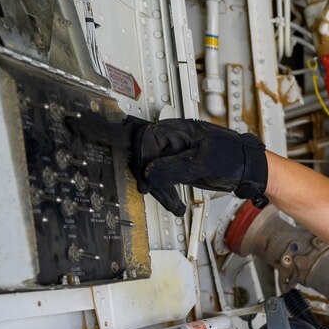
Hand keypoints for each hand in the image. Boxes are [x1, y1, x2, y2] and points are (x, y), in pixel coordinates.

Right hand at [69, 115, 267, 216]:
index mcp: (174, 130)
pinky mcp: (177, 166)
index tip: (78, 124)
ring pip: (150, 170)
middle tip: (154, 193)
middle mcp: (171, 139)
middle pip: (141, 155)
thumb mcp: (204, 162)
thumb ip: (174, 167)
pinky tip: (173, 204)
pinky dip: (164, 192)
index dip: (105, 129)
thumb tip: (149, 173)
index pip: (137, 133)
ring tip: (173, 205)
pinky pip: (161, 178)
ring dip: (158, 190)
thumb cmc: (234, 157)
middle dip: (146, 177)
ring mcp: (173, 152)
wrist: (250, 168)